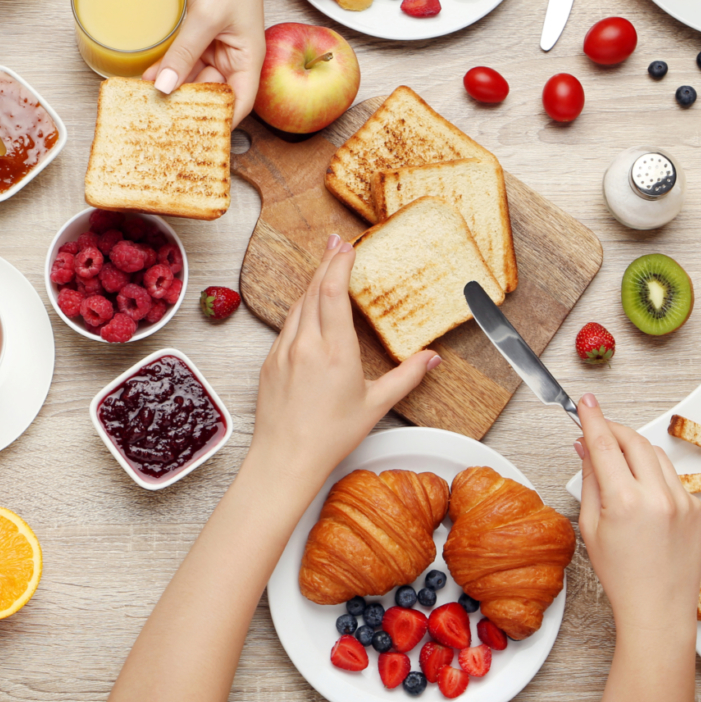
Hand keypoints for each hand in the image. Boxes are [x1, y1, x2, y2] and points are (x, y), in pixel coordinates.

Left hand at [142, 0, 265, 121]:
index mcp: (249, 59)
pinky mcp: (200, 30)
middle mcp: (234, 56)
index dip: (219, 122)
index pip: (238, 104)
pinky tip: (147, 76)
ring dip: (172, 85)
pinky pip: (183, 56)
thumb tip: (165, 88)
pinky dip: (167, 66)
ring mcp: (216, 43)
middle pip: (212, 92)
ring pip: (193, 75)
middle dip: (187, 104)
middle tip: (159, 118)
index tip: (193, 137)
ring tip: (146, 99)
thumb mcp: (205, 19)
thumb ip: (184, 55)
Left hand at [250, 236, 438, 489]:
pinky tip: (306, 306)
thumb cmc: (329, 437)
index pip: (332, 293)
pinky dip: (299, 308)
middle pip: (313, 290)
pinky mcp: (270, 362)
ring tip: (325, 266)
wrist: (285, 459)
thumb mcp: (375, 406)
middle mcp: (306, 345)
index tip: (348, 247)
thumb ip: (406, 378)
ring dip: (312, 282)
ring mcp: (283, 352)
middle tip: (336, 242)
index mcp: (335, 352)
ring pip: (297, 305)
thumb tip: (431, 359)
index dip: (340, 265)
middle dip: (326, 262)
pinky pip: (286, 325)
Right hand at [575, 395, 700, 629]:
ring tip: (617, 463)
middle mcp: (658, 496)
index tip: (585, 402)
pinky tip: (642, 492)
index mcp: (626, 502)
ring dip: (634, 449)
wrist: (658, 610)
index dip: (592, 418)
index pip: (606, 444)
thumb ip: (590, 481)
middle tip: (597, 431)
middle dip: (614, 430)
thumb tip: (586, 448)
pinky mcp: (697, 508)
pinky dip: (654, 474)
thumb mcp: (591, 529)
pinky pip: (672, 476)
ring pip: (656, 454)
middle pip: (634, 440)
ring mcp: (682, 501)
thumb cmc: (622, 577)